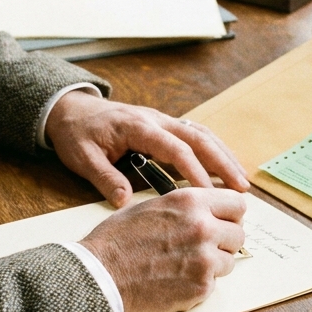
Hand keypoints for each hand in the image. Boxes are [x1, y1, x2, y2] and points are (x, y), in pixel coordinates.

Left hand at [45, 90, 249, 206]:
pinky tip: (224, 167)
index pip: (174, 148)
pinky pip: (194, 135)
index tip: (207, 194)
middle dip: (222, 162)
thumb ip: (103, 177)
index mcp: (137, 126)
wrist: (71, 110)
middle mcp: (155, 119)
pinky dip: (213, 150)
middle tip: (241, 188)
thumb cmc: (77, 133)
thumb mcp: (82, 157)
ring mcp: (162, 120)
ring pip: (201, 134)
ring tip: (241, 181)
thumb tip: (124, 202)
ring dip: (223, 155)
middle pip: (198, 138)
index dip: (194, 171)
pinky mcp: (163, 126)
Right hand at [79, 188, 246, 311]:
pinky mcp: (201, 287)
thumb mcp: (150, 206)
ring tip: (184, 263)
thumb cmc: (117, 240)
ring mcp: (204, 259)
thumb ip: (185, 206)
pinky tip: (176, 278)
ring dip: (213, 263)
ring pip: (229, 260)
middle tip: (203, 246)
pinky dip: (199, 282)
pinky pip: (215, 283)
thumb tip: (208, 210)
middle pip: (238, 233)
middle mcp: (203, 227)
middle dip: (224, 240)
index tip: (224, 221)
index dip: (230, 214)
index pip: (237, 203)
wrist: (100, 275)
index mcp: (190, 202)